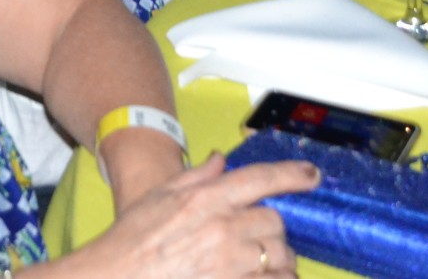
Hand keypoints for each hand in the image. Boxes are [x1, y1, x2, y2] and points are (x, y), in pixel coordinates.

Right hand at [73, 153, 319, 277]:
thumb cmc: (131, 240)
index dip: (291, 174)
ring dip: (278, 261)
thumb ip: (196, 175)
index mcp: (205, 198)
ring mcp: (228, 262)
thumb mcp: (160, 196)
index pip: (259, 178)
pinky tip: (267, 278)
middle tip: (263, 239)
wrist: (115, 276)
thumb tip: (221, 160)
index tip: (312, 174)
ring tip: (267, 265)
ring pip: (278, 256)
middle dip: (273, 231)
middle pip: (274, 222)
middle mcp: (221, 227)